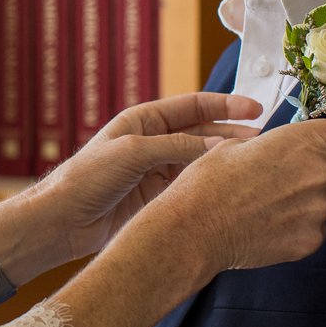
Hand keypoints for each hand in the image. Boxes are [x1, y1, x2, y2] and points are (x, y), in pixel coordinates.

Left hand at [21, 92, 264, 266]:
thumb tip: (220, 149)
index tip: (255, 109)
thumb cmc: (87, 177)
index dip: (225, 106)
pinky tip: (233, 188)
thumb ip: (178, 148)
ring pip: (202, 163)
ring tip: (255, 166)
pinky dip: (213, 186)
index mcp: (144, 121)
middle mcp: (154, 143)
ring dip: (226, 163)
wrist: (62, 221)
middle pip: (203, 134)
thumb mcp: (134, 153)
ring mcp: (158, 171)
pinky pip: (193, 187)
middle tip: (263, 142)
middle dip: (233, 136)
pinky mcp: (159, 198)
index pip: (193, 106)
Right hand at [156, 108, 325, 279]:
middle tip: (298, 172)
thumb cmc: (211, 181)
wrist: (195, 227)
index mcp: (306, 139)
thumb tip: (290, 149)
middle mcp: (322, 173)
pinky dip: (304, 223)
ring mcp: (320, 210)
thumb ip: (280, 145)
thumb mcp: (241, 144)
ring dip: (321, 196)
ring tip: (283, 199)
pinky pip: (320, 226)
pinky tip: (274, 222)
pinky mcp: (312, 239)